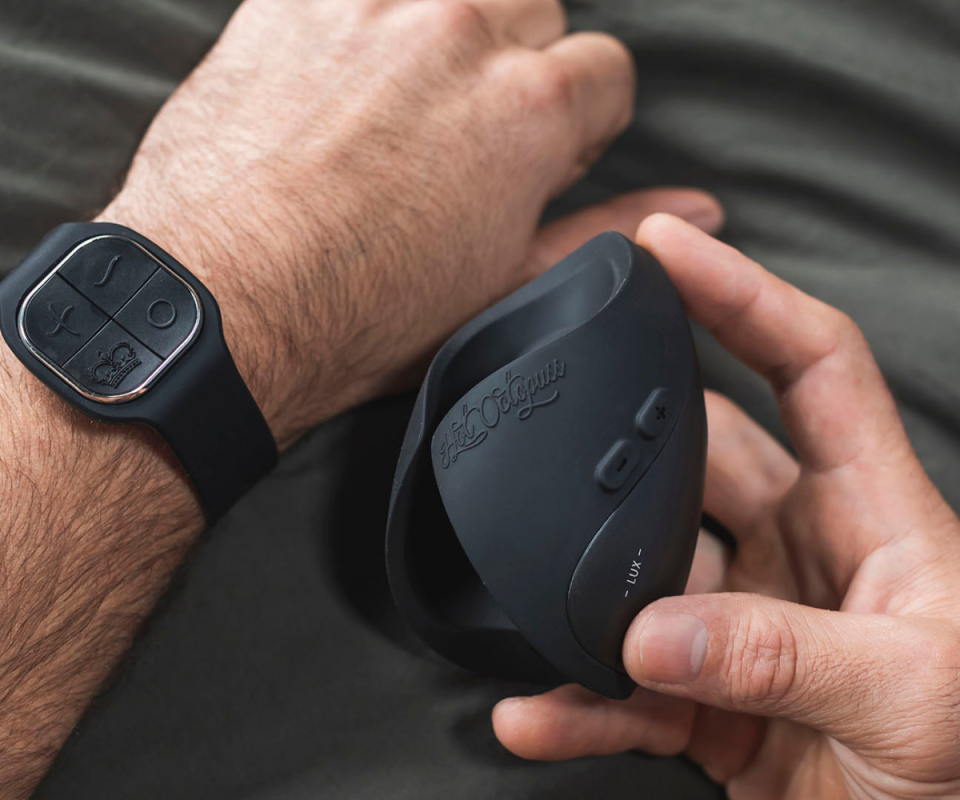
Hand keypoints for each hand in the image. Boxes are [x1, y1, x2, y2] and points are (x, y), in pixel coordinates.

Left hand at [100, 0, 723, 447]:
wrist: (220, 309)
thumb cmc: (355, 316)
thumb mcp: (504, 289)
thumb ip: (605, 231)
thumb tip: (699, 212)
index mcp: (528, 113)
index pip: (606, 72)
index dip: (576, 122)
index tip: (537, 155)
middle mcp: (460, 36)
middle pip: (534, 12)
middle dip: (514, 66)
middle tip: (462, 133)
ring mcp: (372, 4)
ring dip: (448, 27)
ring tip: (404, 98)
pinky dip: (368, 13)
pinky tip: (343, 76)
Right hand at [492, 214, 959, 799]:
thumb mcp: (908, 695)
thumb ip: (777, 652)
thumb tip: (651, 630)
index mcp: (870, 512)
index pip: (810, 364)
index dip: (744, 295)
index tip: (666, 249)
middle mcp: (801, 551)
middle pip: (698, 459)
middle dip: (630, 454)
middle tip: (559, 451)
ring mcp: (745, 620)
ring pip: (644, 576)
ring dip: (589, 600)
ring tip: (543, 614)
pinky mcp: (709, 695)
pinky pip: (628, 687)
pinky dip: (580, 702)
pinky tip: (537, 712)